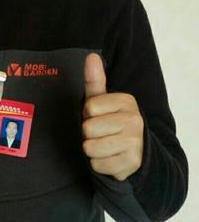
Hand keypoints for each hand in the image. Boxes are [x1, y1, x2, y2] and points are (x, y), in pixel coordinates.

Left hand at [82, 53, 143, 180]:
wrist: (134, 152)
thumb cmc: (109, 121)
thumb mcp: (100, 100)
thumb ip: (94, 79)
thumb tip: (92, 56)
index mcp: (126, 101)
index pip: (89, 107)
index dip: (87, 115)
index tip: (98, 117)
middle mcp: (134, 120)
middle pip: (88, 129)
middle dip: (88, 134)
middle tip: (101, 134)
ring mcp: (135, 142)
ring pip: (91, 148)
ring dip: (92, 150)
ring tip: (104, 145)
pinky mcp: (132, 163)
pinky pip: (98, 165)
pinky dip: (99, 164)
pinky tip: (110, 158)